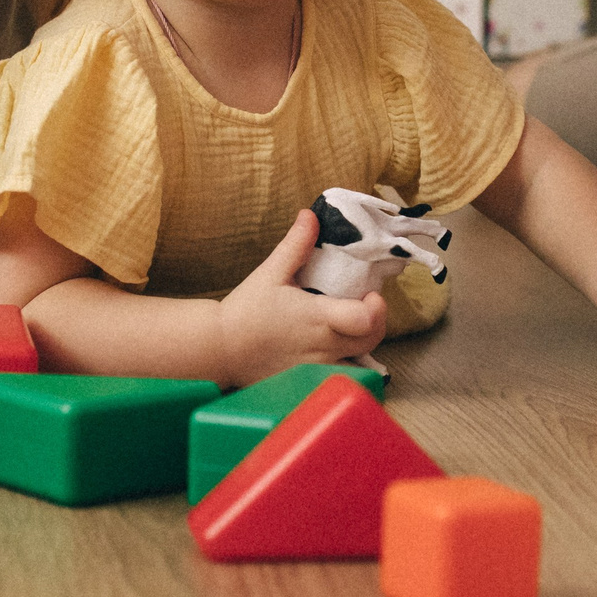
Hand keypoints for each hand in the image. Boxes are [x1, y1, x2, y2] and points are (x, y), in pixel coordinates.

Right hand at [217, 210, 386, 387]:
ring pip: (361, 360)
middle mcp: (322, 346)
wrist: (220, 348)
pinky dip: (346, 362)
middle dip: (375, 321)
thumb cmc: (246, 310)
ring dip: (361, 343)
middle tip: (362, 306)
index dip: (376, 306)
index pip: (365, 319)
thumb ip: (296, 245)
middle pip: (371, 339)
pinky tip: (333, 348)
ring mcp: (317, 368)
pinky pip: (342, 375)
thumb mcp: (270, 272)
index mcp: (317, 317)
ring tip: (348, 327)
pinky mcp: (310, 382)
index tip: (369, 294)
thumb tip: (310, 215)